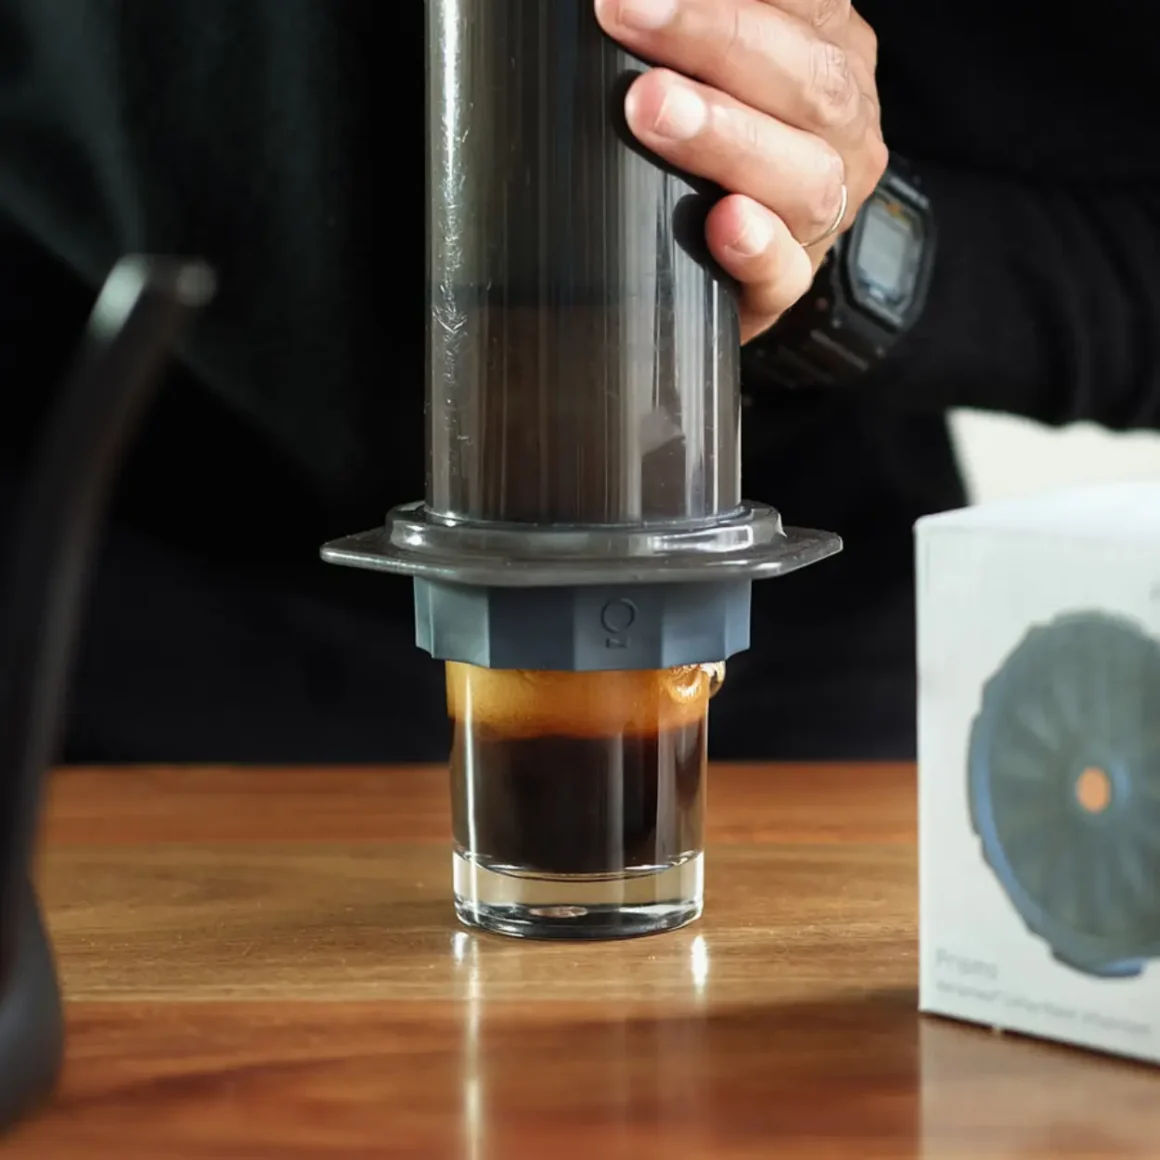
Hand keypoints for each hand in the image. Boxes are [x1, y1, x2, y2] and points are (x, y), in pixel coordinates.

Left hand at [594, 0, 887, 342]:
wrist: (697, 254)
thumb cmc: (701, 139)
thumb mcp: (715, 64)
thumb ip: (703, 30)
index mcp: (830, 54)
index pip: (809, 3)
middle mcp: (841, 129)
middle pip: (806, 79)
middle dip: (715, 39)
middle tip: (629, 13)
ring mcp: (822, 211)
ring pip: (804, 176)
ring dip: (726, 136)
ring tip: (652, 110)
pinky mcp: (786, 282)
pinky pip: (785, 271)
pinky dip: (758, 246)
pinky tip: (725, 224)